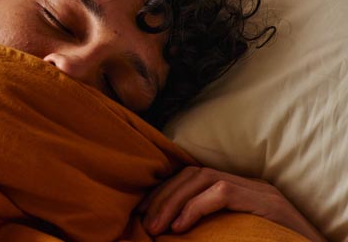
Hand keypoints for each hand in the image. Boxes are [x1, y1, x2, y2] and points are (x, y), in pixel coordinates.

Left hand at [137, 166, 325, 240]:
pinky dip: (194, 207)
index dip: (165, 191)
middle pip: (193, 174)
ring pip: (203, 179)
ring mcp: (258, 190)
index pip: (193, 177)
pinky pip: (220, 193)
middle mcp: (248, 183)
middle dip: (163, 196)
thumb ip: (213, 226)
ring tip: (156, 227)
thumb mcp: (238, 234)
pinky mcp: (265, 201)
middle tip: (144, 222)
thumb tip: (175, 232)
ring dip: (173, 201)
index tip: (144, 211)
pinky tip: (179, 227)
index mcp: (240, 190)